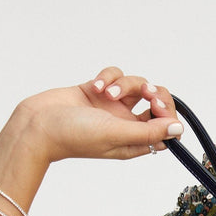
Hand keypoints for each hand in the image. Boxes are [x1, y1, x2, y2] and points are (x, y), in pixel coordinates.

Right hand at [12, 66, 183, 164]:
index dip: (167, 113)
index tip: (156, 107)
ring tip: (107, 93)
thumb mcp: (117, 135)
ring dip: (123, 84)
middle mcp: (128, 124)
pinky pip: (115, 75)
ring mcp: (113, 107)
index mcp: (135, 141)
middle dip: (152, 93)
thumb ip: (149, 132)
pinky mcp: (99, 91)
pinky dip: (108, 77)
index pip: (166, 126)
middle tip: (144, 94)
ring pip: (135, 85)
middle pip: (157, 102)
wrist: (38, 123)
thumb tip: (178, 130)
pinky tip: (96, 87)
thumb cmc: (73, 136)